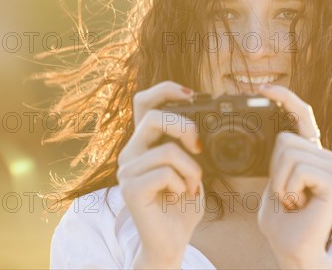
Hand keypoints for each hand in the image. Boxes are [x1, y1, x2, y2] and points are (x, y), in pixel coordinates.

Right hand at [117, 81, 203, 268]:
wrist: (173, 241)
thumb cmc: (183, 204)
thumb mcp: (193, 167)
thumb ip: (192, 145)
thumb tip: (204, 125)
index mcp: (145, 143)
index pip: (144, 102)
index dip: (165, 90)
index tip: (192, 93)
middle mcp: (131, 153)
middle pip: (154, 117)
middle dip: (185, 127)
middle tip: (199, 147)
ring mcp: (127, 170)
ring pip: (168, 151)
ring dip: (192, 170)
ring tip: (190, 186)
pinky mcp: (130, 188)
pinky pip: (166, 173)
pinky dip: (183, 184)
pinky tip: (179, 196)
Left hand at [256, 84, 331, 268]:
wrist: (291, 249)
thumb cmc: (281, 221)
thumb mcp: (272, 182)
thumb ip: (277, 159)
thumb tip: (277, 135)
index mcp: (311, 155)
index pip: (302, 117)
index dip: (285, 99)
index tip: (264, 89)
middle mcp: (326, 157)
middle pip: (285, 139)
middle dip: (274, 171)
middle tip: (286, 195)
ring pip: (289, 153)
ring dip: (280, 184)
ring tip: (293, 202)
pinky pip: (298, 170)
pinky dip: (288, 190)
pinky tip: (299, 205)